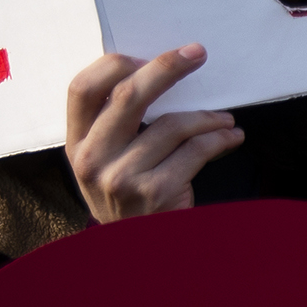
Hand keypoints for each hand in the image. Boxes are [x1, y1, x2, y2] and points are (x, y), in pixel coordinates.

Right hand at [66, 46, 245, 222]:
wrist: (139, 253)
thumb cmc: (129, 199)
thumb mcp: (105, 164)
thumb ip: (113, 128)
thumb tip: (153, 74)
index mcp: (75, 145)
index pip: (81, 89)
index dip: (113, 65)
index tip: (146, 55)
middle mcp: (92, 160)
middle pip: (128, 96)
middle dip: (167, 68)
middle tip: (196, 53)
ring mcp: (123, 177)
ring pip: (172, 124)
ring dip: (208, 117)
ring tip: (225, 120)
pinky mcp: (157, 192)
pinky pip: (196, 150)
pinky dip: (220, 139)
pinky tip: (231, 138)